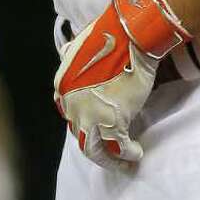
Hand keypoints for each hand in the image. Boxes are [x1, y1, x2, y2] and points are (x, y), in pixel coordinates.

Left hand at [54, 0, 189, 167]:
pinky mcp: (111, 121)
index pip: (71, 115)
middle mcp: (70, 105)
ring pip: (95, 149)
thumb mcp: (80, 47)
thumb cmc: (110, 37)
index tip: (99, 132)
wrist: (129, 35)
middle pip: (81, 137)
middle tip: (111, 158)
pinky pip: (118, 147)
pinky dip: (127, 154)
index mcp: (62, 87)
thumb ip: (75, 60)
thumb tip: (69, 53)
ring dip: (110, 160)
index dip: (87, 126)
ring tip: (125, 163)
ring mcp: (89, 115)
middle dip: (97, 151)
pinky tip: (136, 153)